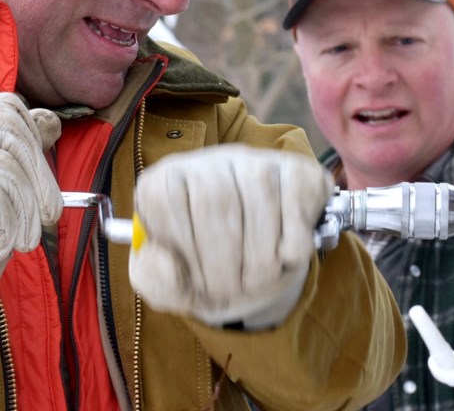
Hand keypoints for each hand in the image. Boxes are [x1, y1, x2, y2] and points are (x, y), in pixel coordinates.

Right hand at [0, 92, 61, 349]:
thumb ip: (15, 149)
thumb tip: (51, 122)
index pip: (5, 108)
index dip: (35, 137)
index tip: (39, 171)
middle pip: (12, 135)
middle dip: (41, 179)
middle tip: (47, 214)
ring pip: (8, 170)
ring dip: (26, 213)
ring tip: (16, 237)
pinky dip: (8, 231)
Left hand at [129, 144, 332, 329]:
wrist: (261, 273)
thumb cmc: (209, 274)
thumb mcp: (173, 285)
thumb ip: (154, 278)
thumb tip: (161, 256)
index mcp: (168, 182)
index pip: (164, 199)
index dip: (182, 250)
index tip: (197, 283)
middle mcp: (211, 162)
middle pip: (216, 200)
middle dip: (223, 262)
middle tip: (228, 293)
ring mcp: (257, 162)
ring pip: (260, 197)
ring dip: (260, 259)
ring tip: (255, 282)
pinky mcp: (299, 172)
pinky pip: (296, 202)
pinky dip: (293, 243)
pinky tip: (285, 257)